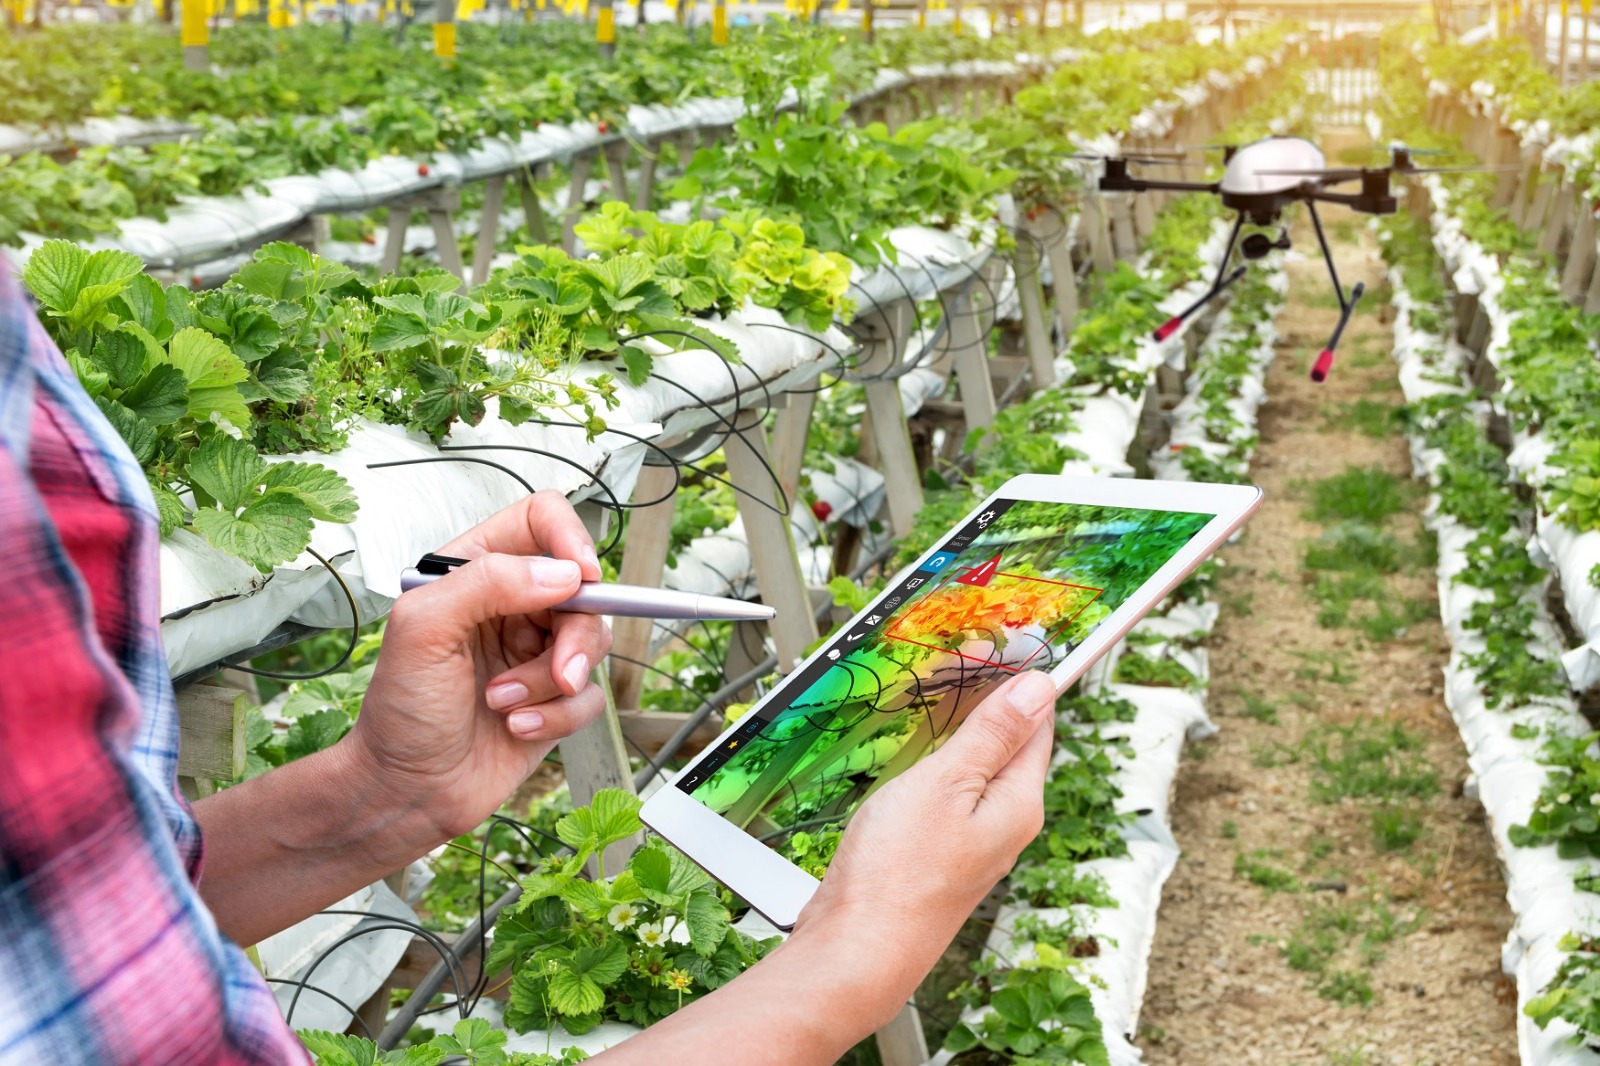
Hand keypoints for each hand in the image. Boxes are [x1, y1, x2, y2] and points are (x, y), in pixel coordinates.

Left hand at [343, 491, 613, 842]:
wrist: (405, 791)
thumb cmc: (399, 713)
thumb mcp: (423, 630)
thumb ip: (487, 583)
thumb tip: (562, 573)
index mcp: (474, 572)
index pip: (540, 520)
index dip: (569, 538)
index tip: (580, 576)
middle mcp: (511, 605)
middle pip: (583, 588)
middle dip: (574, 636)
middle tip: (559, 670)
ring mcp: (535, 651)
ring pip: (593, 642)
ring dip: (553, 681)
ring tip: (506, 704)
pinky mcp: (555, 698)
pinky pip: (591, 695)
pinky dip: (559, 716)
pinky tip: (518, 727)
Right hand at [789, 670, 1056, 1022]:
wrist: (855, 948)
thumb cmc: (897, 874)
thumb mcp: (946, 785)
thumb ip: (994, 735)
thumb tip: (1040, 689)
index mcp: (1019, 804)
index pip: (1038, 725)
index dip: (1022, 679)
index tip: (1004, 642)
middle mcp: (1004, 825)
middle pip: (1008, 744)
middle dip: (988, 698)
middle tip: (961, 655)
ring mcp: (969, 842)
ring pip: (975, 768)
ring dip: (958, 727)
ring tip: (934, 689)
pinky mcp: (936, 854)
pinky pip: (947, 793)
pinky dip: (935, 761)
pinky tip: (911, 750)